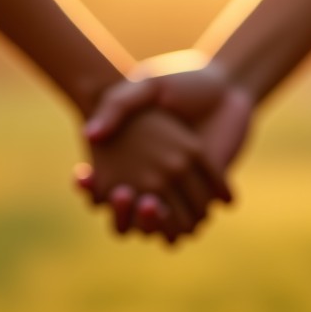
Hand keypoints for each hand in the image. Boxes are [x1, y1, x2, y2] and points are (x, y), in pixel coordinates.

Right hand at [77, 52, 253, 233]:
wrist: (226, 86)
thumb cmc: (180, 82)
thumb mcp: (145, 86)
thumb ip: (116, 106)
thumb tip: (89, 135)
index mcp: (129, 161)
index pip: (100, 191)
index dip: (89, 190)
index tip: (84, 175)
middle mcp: (151, 183)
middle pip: (125, 219)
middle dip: (119, 212)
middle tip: (122, 192)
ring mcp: (179, 193)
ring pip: (154, 229)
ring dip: (146, 224)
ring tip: (147, 201)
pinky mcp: (207, 197)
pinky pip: (187, 224)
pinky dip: (176, 223)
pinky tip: (175, 200)